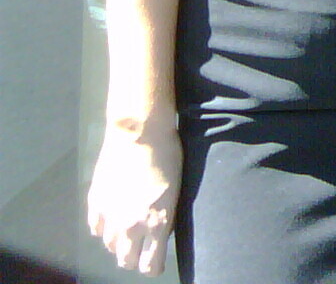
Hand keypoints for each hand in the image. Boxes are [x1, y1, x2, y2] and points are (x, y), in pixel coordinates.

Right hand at [87, 124, 181, 275]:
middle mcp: (130, 226)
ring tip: (129, 229)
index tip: (156, 261)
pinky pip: (96, 230)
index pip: (149, 266)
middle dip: (135, 258)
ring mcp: (109, 216)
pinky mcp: (94, 203)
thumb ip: (165, 218)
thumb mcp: (177, 190)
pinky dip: (104, 228)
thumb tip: (159, 232)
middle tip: (142, 247)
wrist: (139, 133)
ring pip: (110, 246)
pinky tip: (113, 218)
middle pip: (126, 261)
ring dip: (120, 242)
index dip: (153, 266)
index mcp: (156, 223)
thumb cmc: (167, 156)